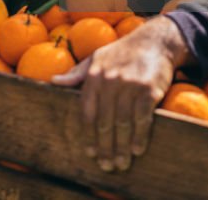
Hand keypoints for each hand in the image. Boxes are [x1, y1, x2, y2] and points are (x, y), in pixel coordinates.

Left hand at [51, 16, 192, 172]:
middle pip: (104, 122)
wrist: (154, 41)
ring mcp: (130, 85)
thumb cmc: (122, 52)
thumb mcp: (95, 58)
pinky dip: (140, 136)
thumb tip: (53, 81)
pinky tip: (137, 149)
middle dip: (105, 147)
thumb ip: (76, 74)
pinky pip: (142, 117)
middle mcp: (110, 81)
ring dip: (122, 147)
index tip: (90, 153)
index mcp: (94, 76)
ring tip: (121, 163)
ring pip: (123, 123)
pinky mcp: (149, 89)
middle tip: (107, 166)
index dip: (88, 135)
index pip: (87, 111)